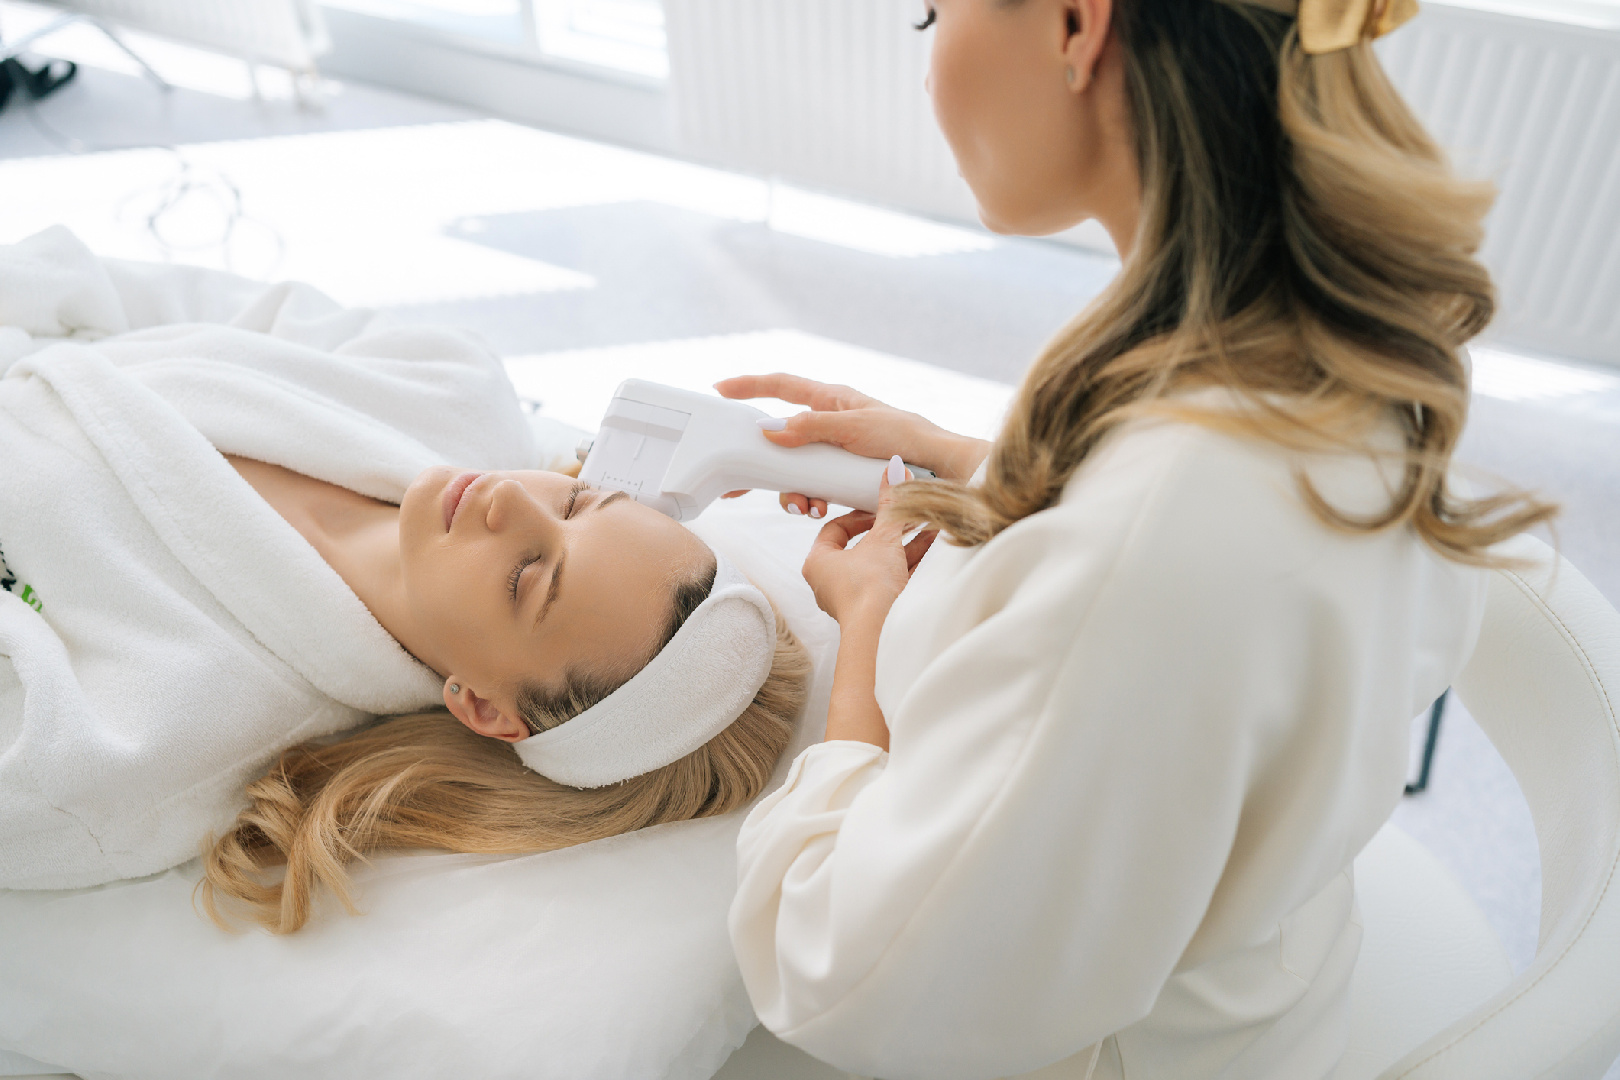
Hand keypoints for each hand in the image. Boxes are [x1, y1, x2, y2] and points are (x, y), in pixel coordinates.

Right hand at [715, 373, 989, 517]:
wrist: (941, 473)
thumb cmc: (906, 440)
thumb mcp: (855, 428)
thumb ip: (812, 427)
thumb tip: (769, 428)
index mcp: (832, 400)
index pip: (782, 385)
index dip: (750, 384)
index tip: (720, 389)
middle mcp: (830, 423)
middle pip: (781, 437)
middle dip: (761, 461)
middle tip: (737, 483)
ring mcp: (835, 451)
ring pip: (794, 469)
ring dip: (791, 489)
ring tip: (804, 505)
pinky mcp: (843, 476)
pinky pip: (814, 486)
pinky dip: (810, 498)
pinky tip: (818, 509)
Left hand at [802, 461, 937, 625]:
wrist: (882, 632)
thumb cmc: (870, 586)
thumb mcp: (882, 536)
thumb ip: (890, 503)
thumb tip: (894, 467)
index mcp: (818, 563)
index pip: (835, 529)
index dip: (860, 515)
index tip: (881, 509)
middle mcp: (831, 582)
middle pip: (861, 546)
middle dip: (890, 529)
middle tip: (908, 515)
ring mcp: (853, 597)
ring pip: (880, 563)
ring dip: (904, 544)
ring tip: (928, 525)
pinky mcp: (874, 609)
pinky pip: (892, 579)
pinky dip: (910, 562)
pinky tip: (932, 545)